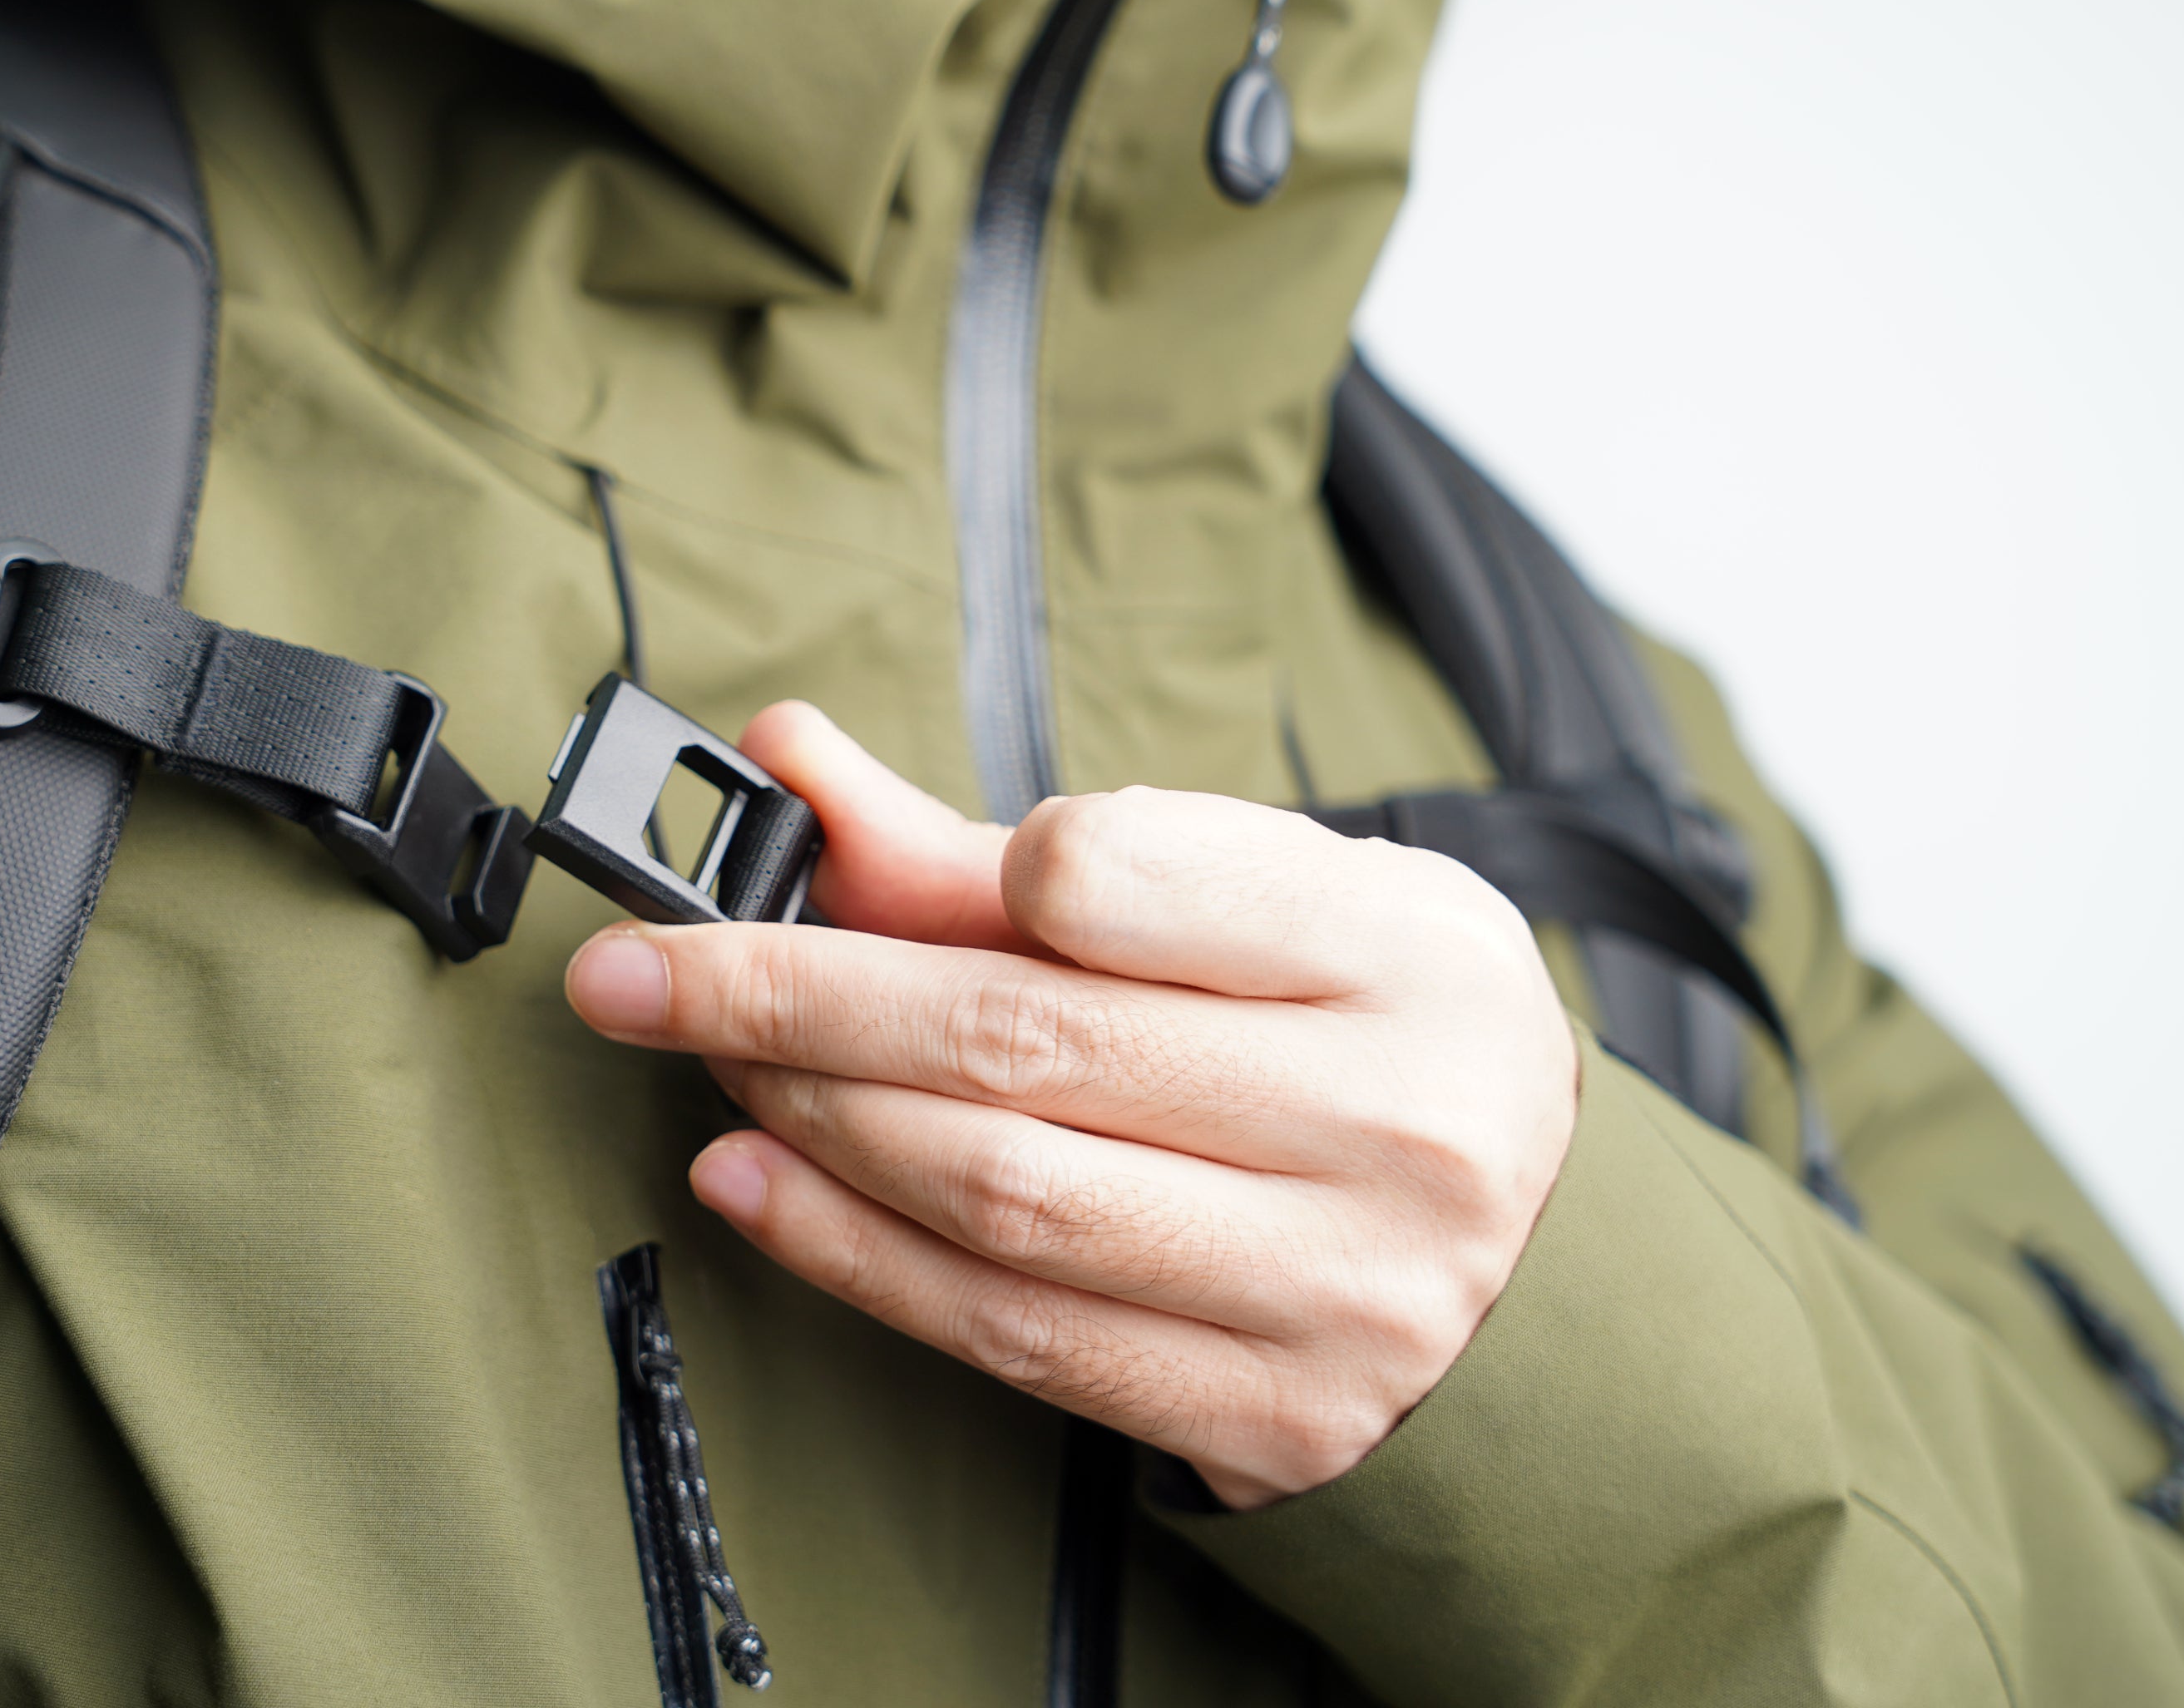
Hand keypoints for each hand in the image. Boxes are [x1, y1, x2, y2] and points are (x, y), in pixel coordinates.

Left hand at [563, 704, 1580, 1509]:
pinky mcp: (1270, 1414)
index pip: (1126, 879)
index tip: (836, 850)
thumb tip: (788, 768)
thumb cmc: (1368, 1030)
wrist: (1540, 1256)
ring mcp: (1337, 1288)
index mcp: (1403, 953)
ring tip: (703, 1059)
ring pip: (1002, 1196)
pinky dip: (849, 1252)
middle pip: (1021, 1043)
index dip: (950, 868)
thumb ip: (1010, 845)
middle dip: (787, 993)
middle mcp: (1392, 1124)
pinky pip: (1011, 1336)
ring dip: (806, 1121)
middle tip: (643, 965)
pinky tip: (748, 1181)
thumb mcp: (1257, 893)